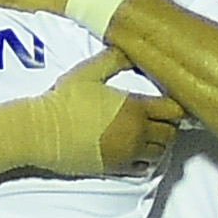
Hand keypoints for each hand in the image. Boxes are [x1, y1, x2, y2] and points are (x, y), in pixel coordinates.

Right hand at [52, 46, 181, 169]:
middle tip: (158, 120)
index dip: (175, 106)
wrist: (42, 132)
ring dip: (158, 144)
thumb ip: (115, 59)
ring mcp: (126, 154)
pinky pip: (143, 169)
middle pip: (171, 134)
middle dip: (169, 126)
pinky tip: (137, 152)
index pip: (174, 111)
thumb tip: (130, 48)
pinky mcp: (115, 169)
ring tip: (148, 136)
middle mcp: (136, 134)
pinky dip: (146, 161)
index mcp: (135, 108)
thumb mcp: (89, 71)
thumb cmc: (63, 101)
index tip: (167, 103)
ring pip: (160, 154)